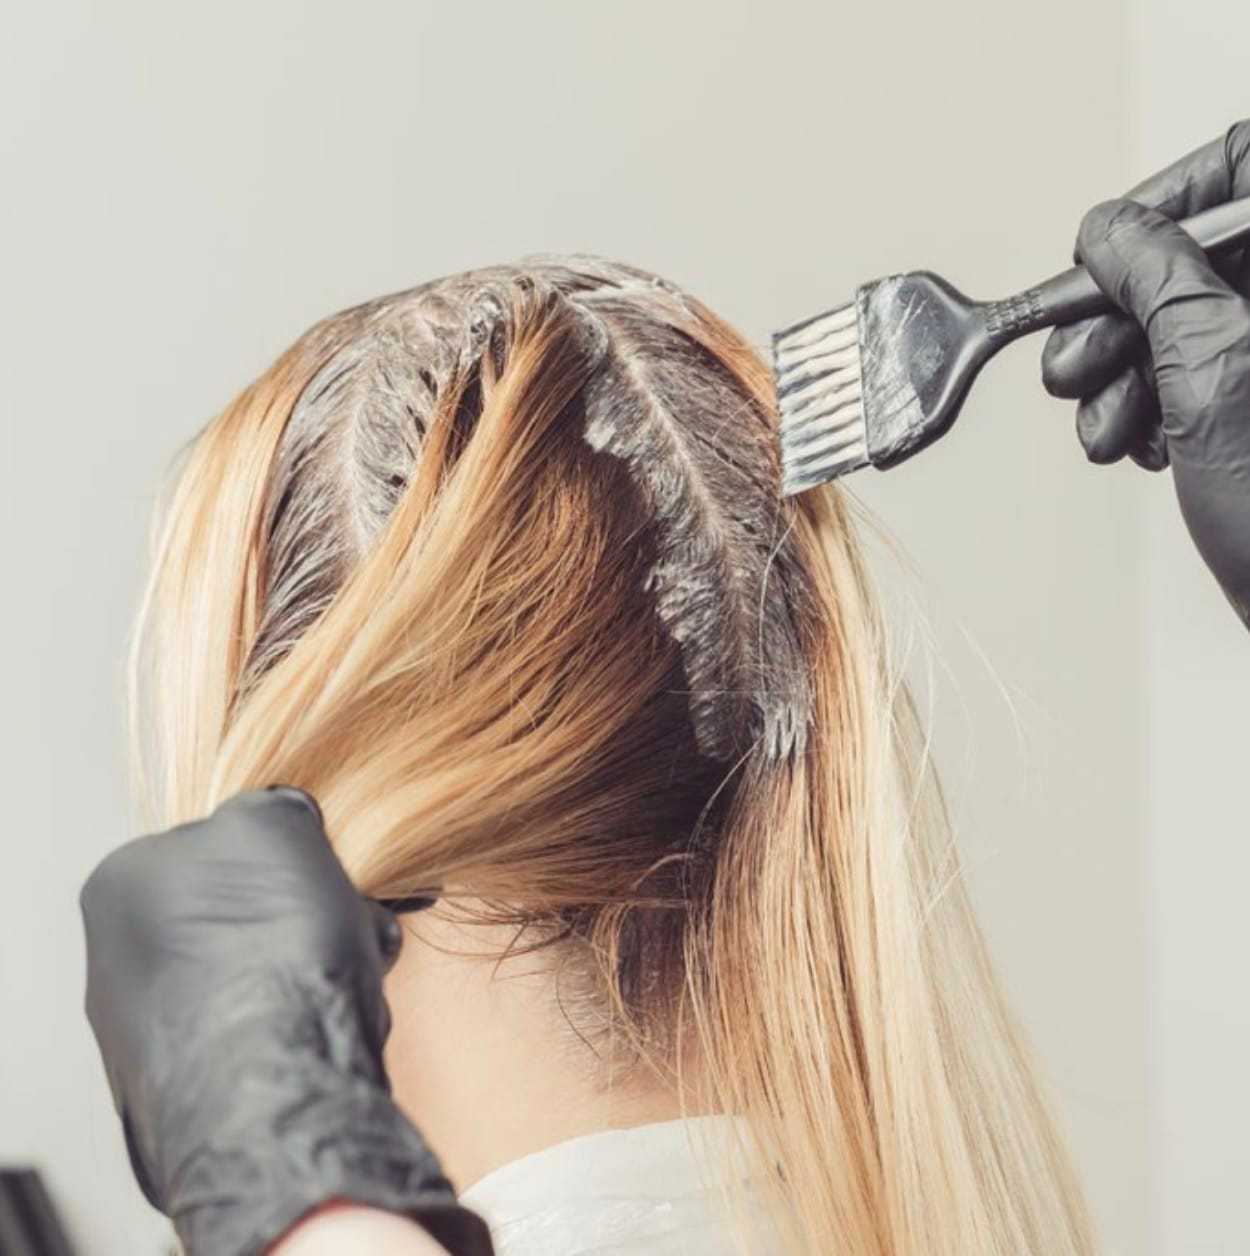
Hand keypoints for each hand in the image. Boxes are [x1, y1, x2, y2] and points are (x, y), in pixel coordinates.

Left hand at [80, 786, 491, 1255]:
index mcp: (121, 885)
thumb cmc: (268, 947)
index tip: (324, 872)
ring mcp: (149, 1035)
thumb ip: (273, 809)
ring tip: (357, 977)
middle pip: (243, 913)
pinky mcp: (190, 1094)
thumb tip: (281, 821)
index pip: (218, 845)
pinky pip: (267, 1035)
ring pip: (263, 974)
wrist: (276, 1094)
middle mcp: (117, 960)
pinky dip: (305, 1025)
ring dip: (320, 966)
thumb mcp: (277, 822)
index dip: (286, 855)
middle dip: (308, 915)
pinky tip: (336, 1027)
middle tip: (353, 923)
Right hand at [1042, 120, 1249, 626]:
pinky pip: (1190, 371)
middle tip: (1079, 363)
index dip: (1170, 193)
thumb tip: (1108, 228)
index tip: (1105, 247)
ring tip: (1109, 429)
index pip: (1246, 162)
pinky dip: (1147, 405)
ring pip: (1182, 319)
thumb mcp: (1214, 373)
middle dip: (1120, 311)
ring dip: (1121, 373)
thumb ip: (1157, 279)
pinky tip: (1140, 446)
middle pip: (1199, 252)